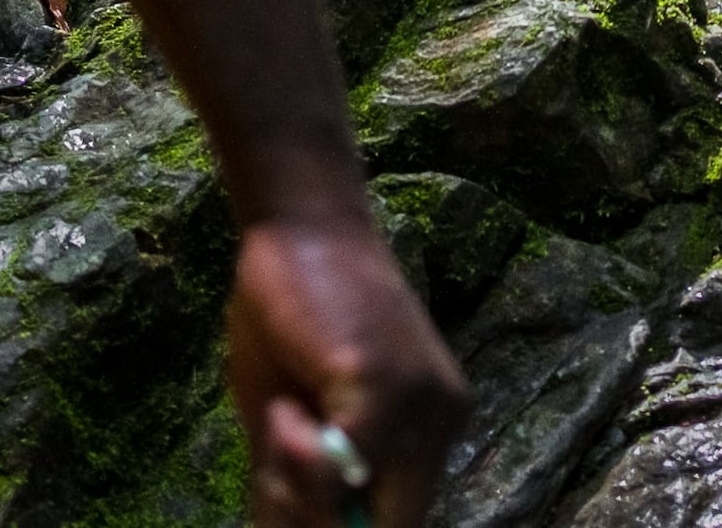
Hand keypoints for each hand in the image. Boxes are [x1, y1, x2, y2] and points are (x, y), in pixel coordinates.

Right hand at [232, 217, 465, 527]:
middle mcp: (443, 425)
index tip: (293, 511)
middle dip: (317, 519)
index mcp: (430, 436)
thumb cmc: (292, 315)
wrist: (302, 224)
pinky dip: (295, 452)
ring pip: (356, 513)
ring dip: (298, 482)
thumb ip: (301, 483)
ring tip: (286, 417)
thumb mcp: (291, 421)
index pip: (404, 522)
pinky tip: (289, 403)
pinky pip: (336, 469)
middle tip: (278, 463)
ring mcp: (423, 408)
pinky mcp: (389, 390)